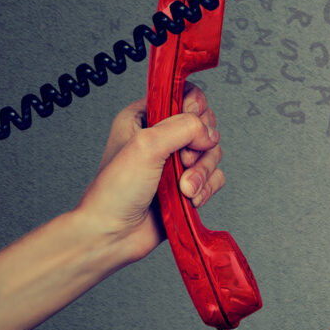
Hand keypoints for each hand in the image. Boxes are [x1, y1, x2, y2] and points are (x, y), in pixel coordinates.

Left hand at [81, 86, 222, 272]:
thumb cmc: (116, 191)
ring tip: (183, 188)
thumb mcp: (146, 146)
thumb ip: (183, 127)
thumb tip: (209, 134)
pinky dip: (206, 189)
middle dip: (201, 147)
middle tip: (182, 160)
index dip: (194, 108)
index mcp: (144, 117)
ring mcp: (176, 162)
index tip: (190, 124)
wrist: (113, 234)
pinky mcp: (188, 184)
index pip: (185, 95)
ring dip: (202, 173)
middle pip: (206, 126)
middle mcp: (161, 136)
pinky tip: (189, 198)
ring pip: (213, 153)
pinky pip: (215, 177)